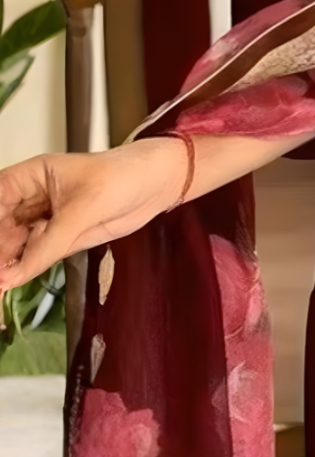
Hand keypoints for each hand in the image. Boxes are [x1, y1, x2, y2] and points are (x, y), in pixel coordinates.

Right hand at [0, 140, 187, 304]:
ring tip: (2, 281)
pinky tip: (12, 280)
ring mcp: (44, 219)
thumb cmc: (125, 176)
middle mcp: (33, 198)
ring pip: (11, 244)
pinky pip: (32, 256)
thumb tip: (12, 275)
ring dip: (6, 263)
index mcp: (33, 175)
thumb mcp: (85, 208)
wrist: (157, 185)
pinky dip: (21, 269)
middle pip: (0, 225)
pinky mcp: (58, 238)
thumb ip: (48, 244)